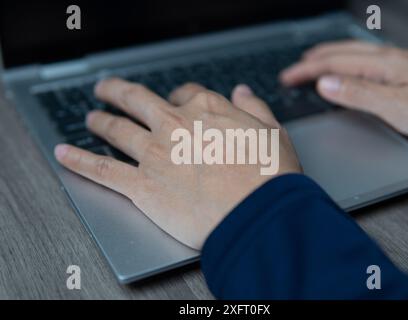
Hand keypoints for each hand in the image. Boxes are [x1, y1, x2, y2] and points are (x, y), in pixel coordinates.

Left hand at [54, 80, 300, 249]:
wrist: (259, 214)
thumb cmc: (271, 177)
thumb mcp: (273, 133)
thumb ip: (254, 108)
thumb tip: (242, 91)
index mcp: (207, 110)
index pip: (184, 93)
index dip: (176, 95)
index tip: (173, 99)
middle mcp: (175, 125)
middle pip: (136, 100)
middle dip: (118, 92)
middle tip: (107, 89)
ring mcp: (155, 153)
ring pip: (116, 129)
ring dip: (99, 121)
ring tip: (90, 118)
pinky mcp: (142, 185)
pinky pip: (101, 168)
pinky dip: (78, 160)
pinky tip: (63, 153)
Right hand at [280, 40, 407, 142]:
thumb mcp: (396, 107)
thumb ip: (358, 94)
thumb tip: (326, 84)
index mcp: (384, 65)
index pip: (334, 63)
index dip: (307, 70)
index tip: (287, 77)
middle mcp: (391, 58)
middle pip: (342, 52)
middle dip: (313, 60)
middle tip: (292, 69)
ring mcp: (400, 63)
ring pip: (355, 53)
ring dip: (330, 56)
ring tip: (314, 60)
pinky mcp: (407, 71)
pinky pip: (367, 59)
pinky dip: (348, 60)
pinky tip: (351, 67)